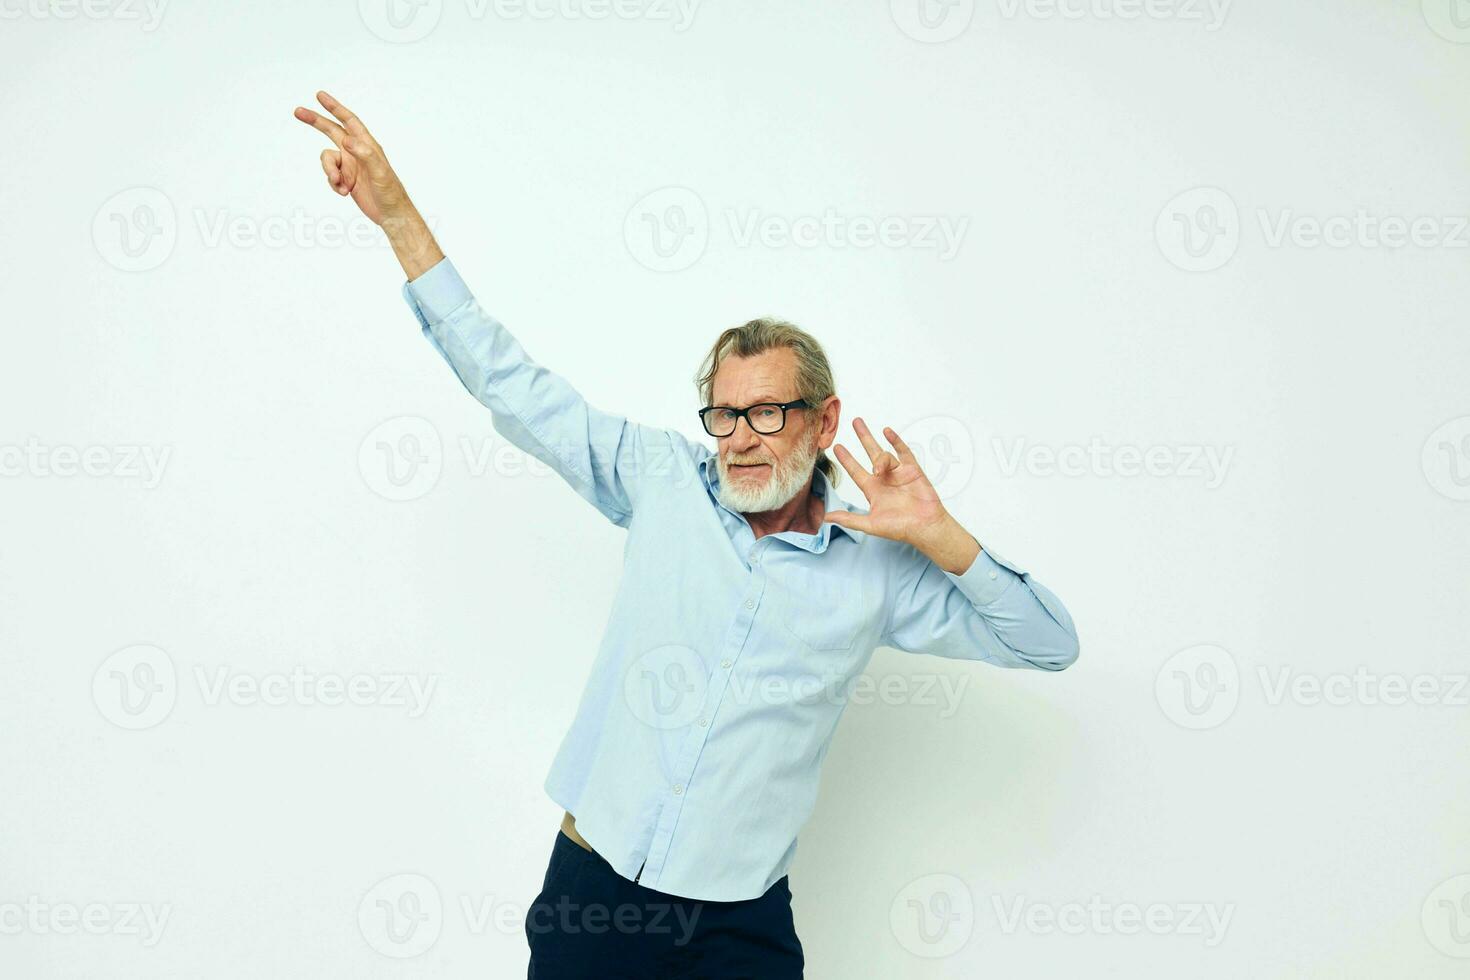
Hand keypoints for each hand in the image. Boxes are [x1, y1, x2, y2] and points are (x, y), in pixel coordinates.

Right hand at [293, 91, 407, 225]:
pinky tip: (345, 192)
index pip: (349, 121)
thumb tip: (347, 139)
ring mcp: (350, 165)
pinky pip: (330, 176)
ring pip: (327, 159)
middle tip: (297, 111)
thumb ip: (365, 154)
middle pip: (331, 131)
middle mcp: (356, 151)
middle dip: (315, 121)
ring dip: (329, 171)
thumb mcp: (380, 172)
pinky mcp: (345, 179)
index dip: (334, 107)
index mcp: (367, 145)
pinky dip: (334, 184)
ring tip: (340, 184)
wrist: (390, 214)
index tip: (320, 96)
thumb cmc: (391, 192)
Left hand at [827, 418, 948, 543]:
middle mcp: (884, 479)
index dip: (847, 459)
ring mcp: (898, 473)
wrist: (925, 527)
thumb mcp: (870, 524)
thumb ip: (849, 519)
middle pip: (870, 453)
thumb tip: (826, 518)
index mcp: (873, 490)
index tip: (837, 446)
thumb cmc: (900, 528)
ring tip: (879, 469)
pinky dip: (896, 441)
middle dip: (863, 437)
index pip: (856, 471)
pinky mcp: (912, 470)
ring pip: (885, 455)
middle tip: (855, 422)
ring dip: (879, 456)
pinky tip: (887, 432)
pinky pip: (903, 452)